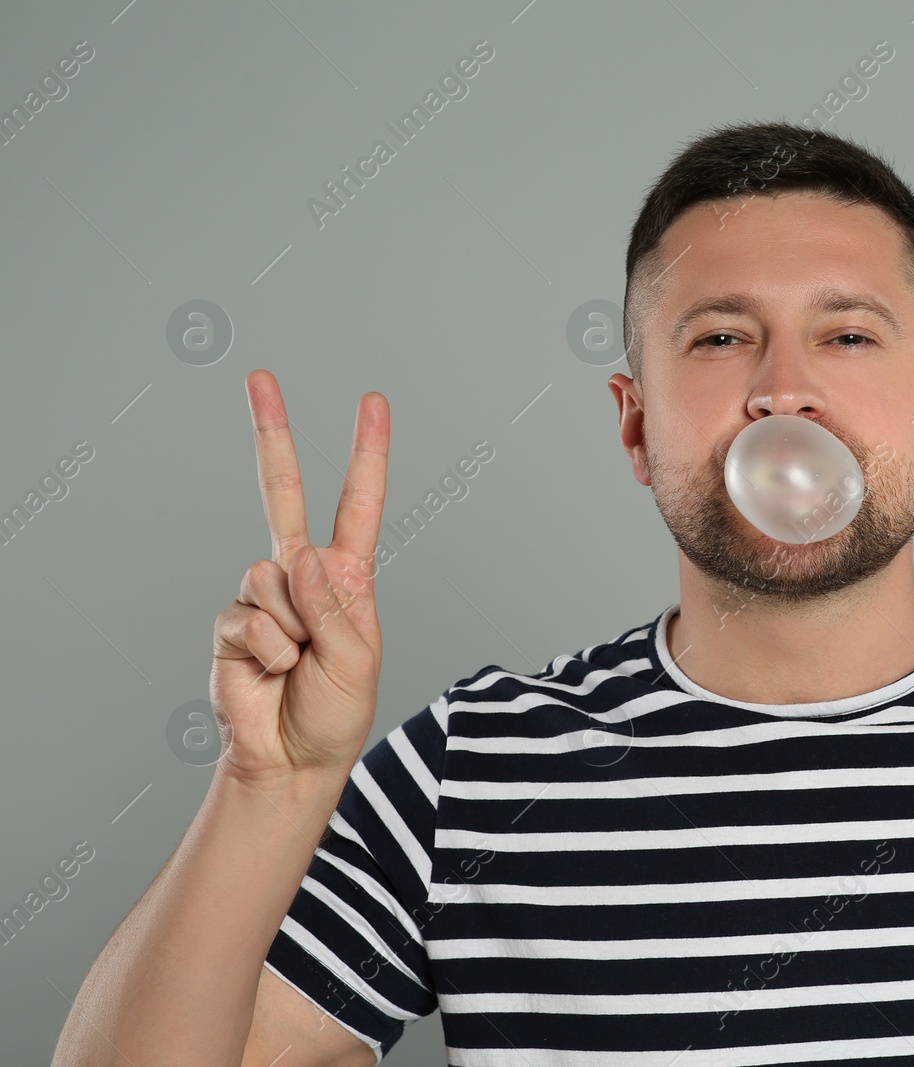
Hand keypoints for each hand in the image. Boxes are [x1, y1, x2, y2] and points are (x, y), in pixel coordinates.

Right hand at [210, 370, 389, 783]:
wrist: (292, 759)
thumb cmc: (337, 711)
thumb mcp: (358, 659)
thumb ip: (332, 607)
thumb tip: (301, 555)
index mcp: (347, 576)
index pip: (357, 502)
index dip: (366, 452)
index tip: (372, 402)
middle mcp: (303, 575)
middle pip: (281, 492)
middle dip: (272, 432)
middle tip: (259, 376)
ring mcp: (263, 596)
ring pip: (269, 576)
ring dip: (291, 628)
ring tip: (298, 662)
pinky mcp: (230, 624)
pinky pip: (247, 618)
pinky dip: (267, 650)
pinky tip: (272, 672)